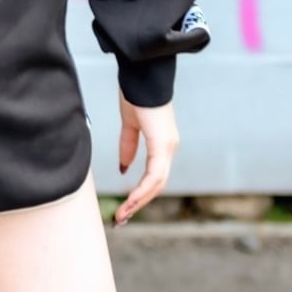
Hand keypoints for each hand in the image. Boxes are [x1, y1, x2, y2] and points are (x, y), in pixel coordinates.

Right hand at [115, 91, 178, 224]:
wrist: (142, 73)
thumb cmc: (137, 93)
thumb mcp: (130, 123)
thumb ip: (128, 145)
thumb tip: (125, 168)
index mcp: (162, 144)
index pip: (154, 177)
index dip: (140, 194)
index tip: (125, 208)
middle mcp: (169, 147)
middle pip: (157, 185)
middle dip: (139, 203)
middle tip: (122, 218)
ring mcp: (168, 146)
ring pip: (157, 183)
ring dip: (140, 201)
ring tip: (123, 214)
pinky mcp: (162, 142)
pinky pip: (154, 173)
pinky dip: (142, 188)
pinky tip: (131, 199)